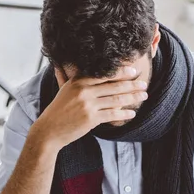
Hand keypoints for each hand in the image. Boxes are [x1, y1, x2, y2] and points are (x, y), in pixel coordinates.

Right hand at [31, 66, 147, 149]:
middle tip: (144, 83)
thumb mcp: (64, 90)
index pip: (105, 73)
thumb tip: (62, 63)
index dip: (121, 72)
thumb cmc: (57, 111)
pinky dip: (124, 114)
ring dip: (133, 98)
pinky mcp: (91, 118)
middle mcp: (84, 90)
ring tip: (144, 96)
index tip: (134, 70)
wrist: (49, 130)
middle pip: (114, 85)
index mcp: (78, 81)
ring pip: (116, 99)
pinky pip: (112, 114)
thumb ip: (67, 76)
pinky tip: (132, 113)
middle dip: (132, 84)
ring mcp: (88, 104)